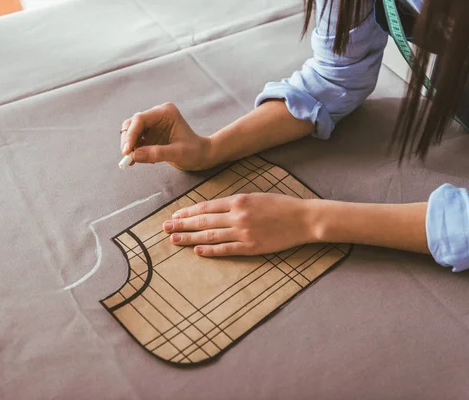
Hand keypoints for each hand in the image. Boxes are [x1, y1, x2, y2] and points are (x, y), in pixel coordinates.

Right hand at [120, 103, 212, 170]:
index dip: (131, 135)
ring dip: (129, 146)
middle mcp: (157, 114)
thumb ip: (157, 153)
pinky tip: (140, 160)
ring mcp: (153, 124)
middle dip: (128, 141)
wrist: (201, 155)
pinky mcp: (150, 134)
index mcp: (165, 112)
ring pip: (131, 132)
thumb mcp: (178, 153)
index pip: (140, 119)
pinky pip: (136, 140)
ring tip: (132, 161)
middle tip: (127, 158)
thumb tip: (134, 155)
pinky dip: (134, 150)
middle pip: (132, 124)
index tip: (127, 151)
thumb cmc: (194, 152)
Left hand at [162, 193, 322, 256]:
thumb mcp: (256, 197)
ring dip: (190, 238)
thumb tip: (213, 209)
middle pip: (203, 221)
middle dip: (182, 225)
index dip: (188, 212)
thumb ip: (235, 202)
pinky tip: (197, 251)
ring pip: (210, 235)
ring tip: (174, 240)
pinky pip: (226, 249)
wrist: (303, 218)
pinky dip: (210, 250)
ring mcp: (244, 232)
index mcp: (239, 200)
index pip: (206, 207)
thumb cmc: (281, 205)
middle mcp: (238, 216)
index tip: (174, 216)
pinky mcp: (251, 247)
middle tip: (165, 228)